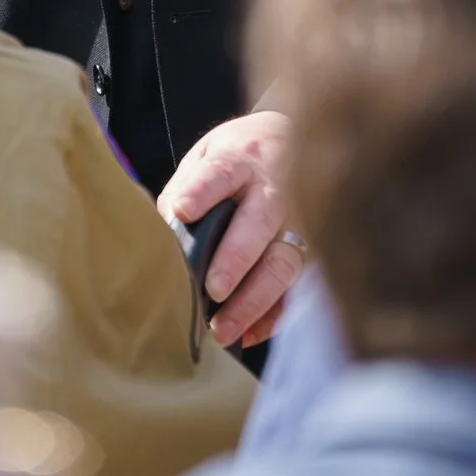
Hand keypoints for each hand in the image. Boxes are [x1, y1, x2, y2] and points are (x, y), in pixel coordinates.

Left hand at [158, 110, 300, 347]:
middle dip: (236, 258)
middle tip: (214, 289)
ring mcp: (297, 223)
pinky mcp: (309, 252)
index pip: (219, 174)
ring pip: (282, 264)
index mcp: (240, 160)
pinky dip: (273, 317)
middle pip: (257, 225)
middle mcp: (273, 191)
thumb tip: (166, 232)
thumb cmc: (239, 156)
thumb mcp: (208, 154)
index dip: (201, 192)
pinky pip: (295, 290)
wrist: (294, 140)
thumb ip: (185, 189)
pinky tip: (249, 335)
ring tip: (222, 330)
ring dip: (254, 301)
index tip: (183, 211)